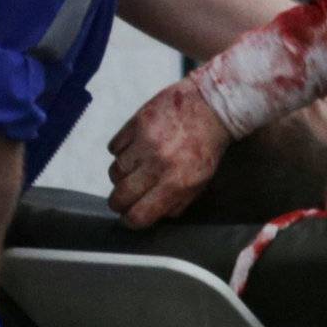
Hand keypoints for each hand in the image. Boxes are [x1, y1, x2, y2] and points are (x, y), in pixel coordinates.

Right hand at [107, 77, 231, 226]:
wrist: (212, 105)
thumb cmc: (207, 146)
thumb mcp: (201, 182)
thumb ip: (177, 202)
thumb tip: (153, 215)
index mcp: (177, 183)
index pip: (139, 215)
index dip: (130, 221)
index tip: (130, 217)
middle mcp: (158, 164)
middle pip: (120, 196)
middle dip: (119, 203)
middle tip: (124, 199)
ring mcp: (145, 142)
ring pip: (114, 172)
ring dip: (121, 175)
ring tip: (134, 169)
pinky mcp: (136, 123)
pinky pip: (114, 147)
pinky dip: (121, 151)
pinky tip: (134, 148)